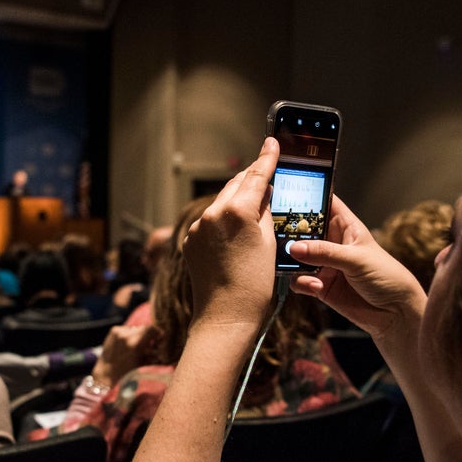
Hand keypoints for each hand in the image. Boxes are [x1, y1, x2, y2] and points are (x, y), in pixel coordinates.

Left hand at [91, 324, 156, 387]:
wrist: (107, 371)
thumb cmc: (127, 370)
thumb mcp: (144, 362)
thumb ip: (155, 352)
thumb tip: (163, 343)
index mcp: (135, 344)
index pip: (152, 329)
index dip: (158, 332)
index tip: (159, 338)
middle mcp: (126, 336)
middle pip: (144, 327)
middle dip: (148, 335)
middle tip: (149, 343)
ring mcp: (118, 332)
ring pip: (136, 328)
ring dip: (138, 335)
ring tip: (135, 345)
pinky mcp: (113, 330)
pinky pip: (127, 329)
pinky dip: (129, 335)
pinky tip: (126, 344)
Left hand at [182, 137, 278, 332]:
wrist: (225, 318)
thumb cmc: (255, 286)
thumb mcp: (270, 243)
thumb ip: (264, 212)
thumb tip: (262, 195)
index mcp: (236, 211)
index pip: (256, 176)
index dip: (266, 158)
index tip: (272, 142)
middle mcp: (212, 214)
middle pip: (235, 185)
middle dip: (251, 180)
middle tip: (267, 174)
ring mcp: (197, 228)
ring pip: (221, 203)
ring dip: (236, 201)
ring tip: (254, 210)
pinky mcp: (189, 241)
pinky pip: (210, 222)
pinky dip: (223, 220)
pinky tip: (235, 233)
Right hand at [286, 194, 425, 338]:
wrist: (395, 313)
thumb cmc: (387, 277)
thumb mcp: (357, 260)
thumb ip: (325, 252)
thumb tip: (295, 247)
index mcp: (345, 227)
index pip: (324, 203)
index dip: (307, 196)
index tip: (286, 192)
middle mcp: (331, 243)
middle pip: (303, 230)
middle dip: (290, 233)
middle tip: (279, 237)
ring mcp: (324, 264)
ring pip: (296, 256)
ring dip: (292, 261)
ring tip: (295, 265)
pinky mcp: (320, 285)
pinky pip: (299, 280)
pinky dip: (302, 282)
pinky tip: (317, 287)